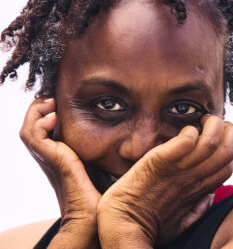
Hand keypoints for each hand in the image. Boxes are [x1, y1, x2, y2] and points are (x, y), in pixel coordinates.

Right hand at [20, 98, 100, 248]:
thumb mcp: (100, 163)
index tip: (60, 102)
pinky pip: (34, 137)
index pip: (44, 131)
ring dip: (37, 112)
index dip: (48, 113)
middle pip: (33, 127)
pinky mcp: (52, 160)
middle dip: (40, 108)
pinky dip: (39, 123)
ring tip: (52, 103)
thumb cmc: (102, 192)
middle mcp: (50, 157)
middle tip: (53, 98)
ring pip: (28, 130)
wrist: (94, 218)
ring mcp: (48, 159)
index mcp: (60, 157)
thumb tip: (119, 132)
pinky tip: (54, 117)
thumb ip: (102, 149)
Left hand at [97, 115, 232, 247]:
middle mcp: (193, 178)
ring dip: (211, 125)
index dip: (229, 144)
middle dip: (228, 130)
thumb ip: (197, 208)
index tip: (216, 135)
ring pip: (209, 143)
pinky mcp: (157, 161)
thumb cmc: (148, 223)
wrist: (121, 223)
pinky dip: (189, 133)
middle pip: (226, 151)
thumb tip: (209, 198)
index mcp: (198, 190)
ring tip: (201, 119)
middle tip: (211, 121)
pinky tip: (187, 130)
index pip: (228, 164)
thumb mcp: (180, 221)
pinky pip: (181, 144)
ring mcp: (176, 169)